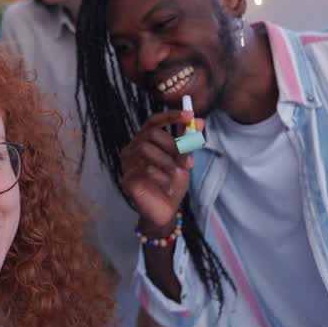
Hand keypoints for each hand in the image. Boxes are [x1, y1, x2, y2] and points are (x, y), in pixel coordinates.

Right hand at [121, 110, 199, 230]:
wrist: (167, 210)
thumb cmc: (171, 183)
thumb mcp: (183, 159)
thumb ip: (188, 141)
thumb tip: (200, 121)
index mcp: (145, 141)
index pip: (153, 121)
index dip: (170, 116)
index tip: (189, 115)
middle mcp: (133, 149)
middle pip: (150, 134)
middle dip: (172, 144)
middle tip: (185, 158)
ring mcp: (127, 164)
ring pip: (146, 150)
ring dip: (168, 163)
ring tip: (175, 175)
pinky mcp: (127, 179)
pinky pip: (146, 170)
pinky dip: (162, 177)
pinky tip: (165, 186)